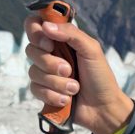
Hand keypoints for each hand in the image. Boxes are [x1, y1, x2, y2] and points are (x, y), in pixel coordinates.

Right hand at [26, 13, 134, 133]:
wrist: (104, 108)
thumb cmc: (100, 77)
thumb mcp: (91, 50)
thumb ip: (71, 34)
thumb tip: (46, 26)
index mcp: (59, 40)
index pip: (34, 25)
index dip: (35, 32)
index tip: (49, 44)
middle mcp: (49, 54)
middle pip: (31, 50)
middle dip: (50, 63)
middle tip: (69, 70)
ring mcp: (45, 73)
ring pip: (33, 72)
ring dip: (56, 82)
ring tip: (75, 88)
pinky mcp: (43, 91)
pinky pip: (36, 90)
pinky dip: (53, 95)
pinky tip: (67, 99)